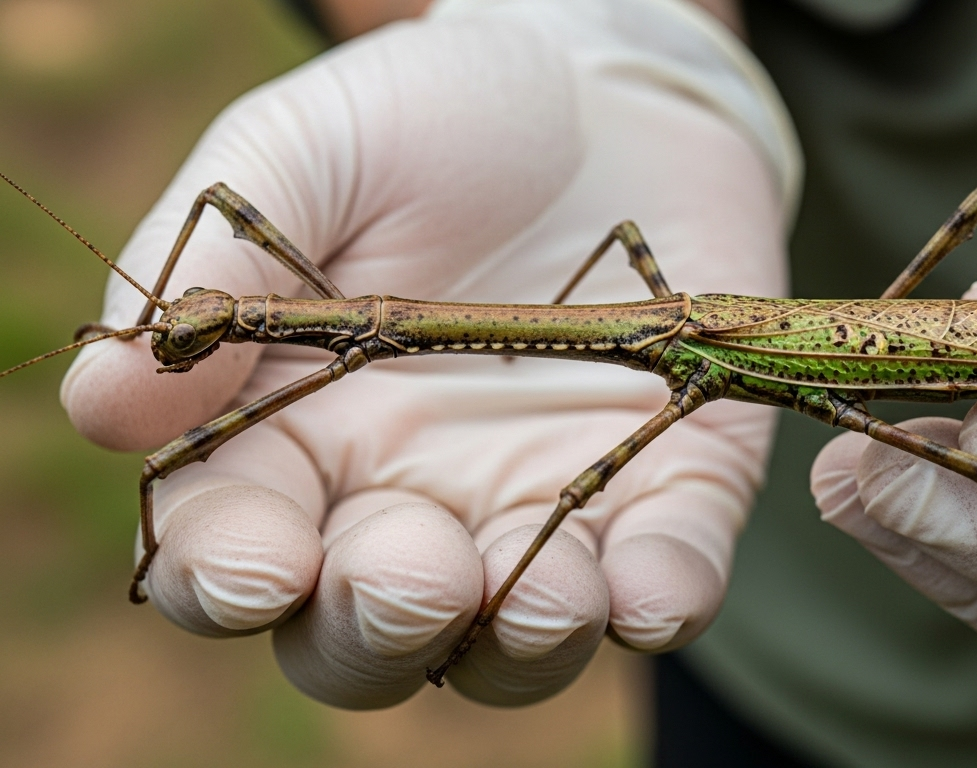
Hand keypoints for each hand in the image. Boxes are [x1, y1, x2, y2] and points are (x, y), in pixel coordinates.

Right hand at [59, 0, 795, 708]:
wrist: (600, 91)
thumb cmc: (429, 122)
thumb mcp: (305, 155)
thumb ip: (216, 273)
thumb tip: (104, 404)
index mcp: (301, 436)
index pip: (238, 551)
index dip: (233, 577)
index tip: (263, 557)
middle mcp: (413, 501)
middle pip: (370, 637)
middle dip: (381, 630)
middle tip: (409, 574)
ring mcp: (542, 504)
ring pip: (515, 649)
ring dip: (522, 647)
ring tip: (537, 594)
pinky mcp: (667, 488)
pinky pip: (663, 582)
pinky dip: (656, 601)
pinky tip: (646, 586)